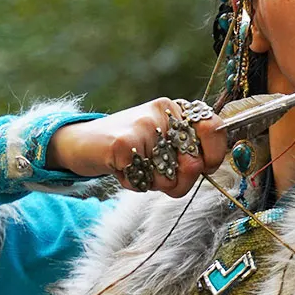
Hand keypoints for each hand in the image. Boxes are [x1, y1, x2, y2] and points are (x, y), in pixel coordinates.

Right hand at [48, 98, 228, 196]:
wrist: (81, 141)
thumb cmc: (129, 150)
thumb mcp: (163, 150)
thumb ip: (188, 159)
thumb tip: (199, 167)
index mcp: (177, 110)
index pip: (214, 127)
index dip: (213, 154)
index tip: (203, 166)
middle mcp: (164, 111)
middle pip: (194, 163)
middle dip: (179, 180)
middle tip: (157, 172)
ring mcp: (144, 125)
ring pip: (169, 177)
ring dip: (154, 184)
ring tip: (137, 169)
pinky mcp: (124, 143)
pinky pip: (144, 181)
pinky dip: (134, 184)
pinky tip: (122, 170)